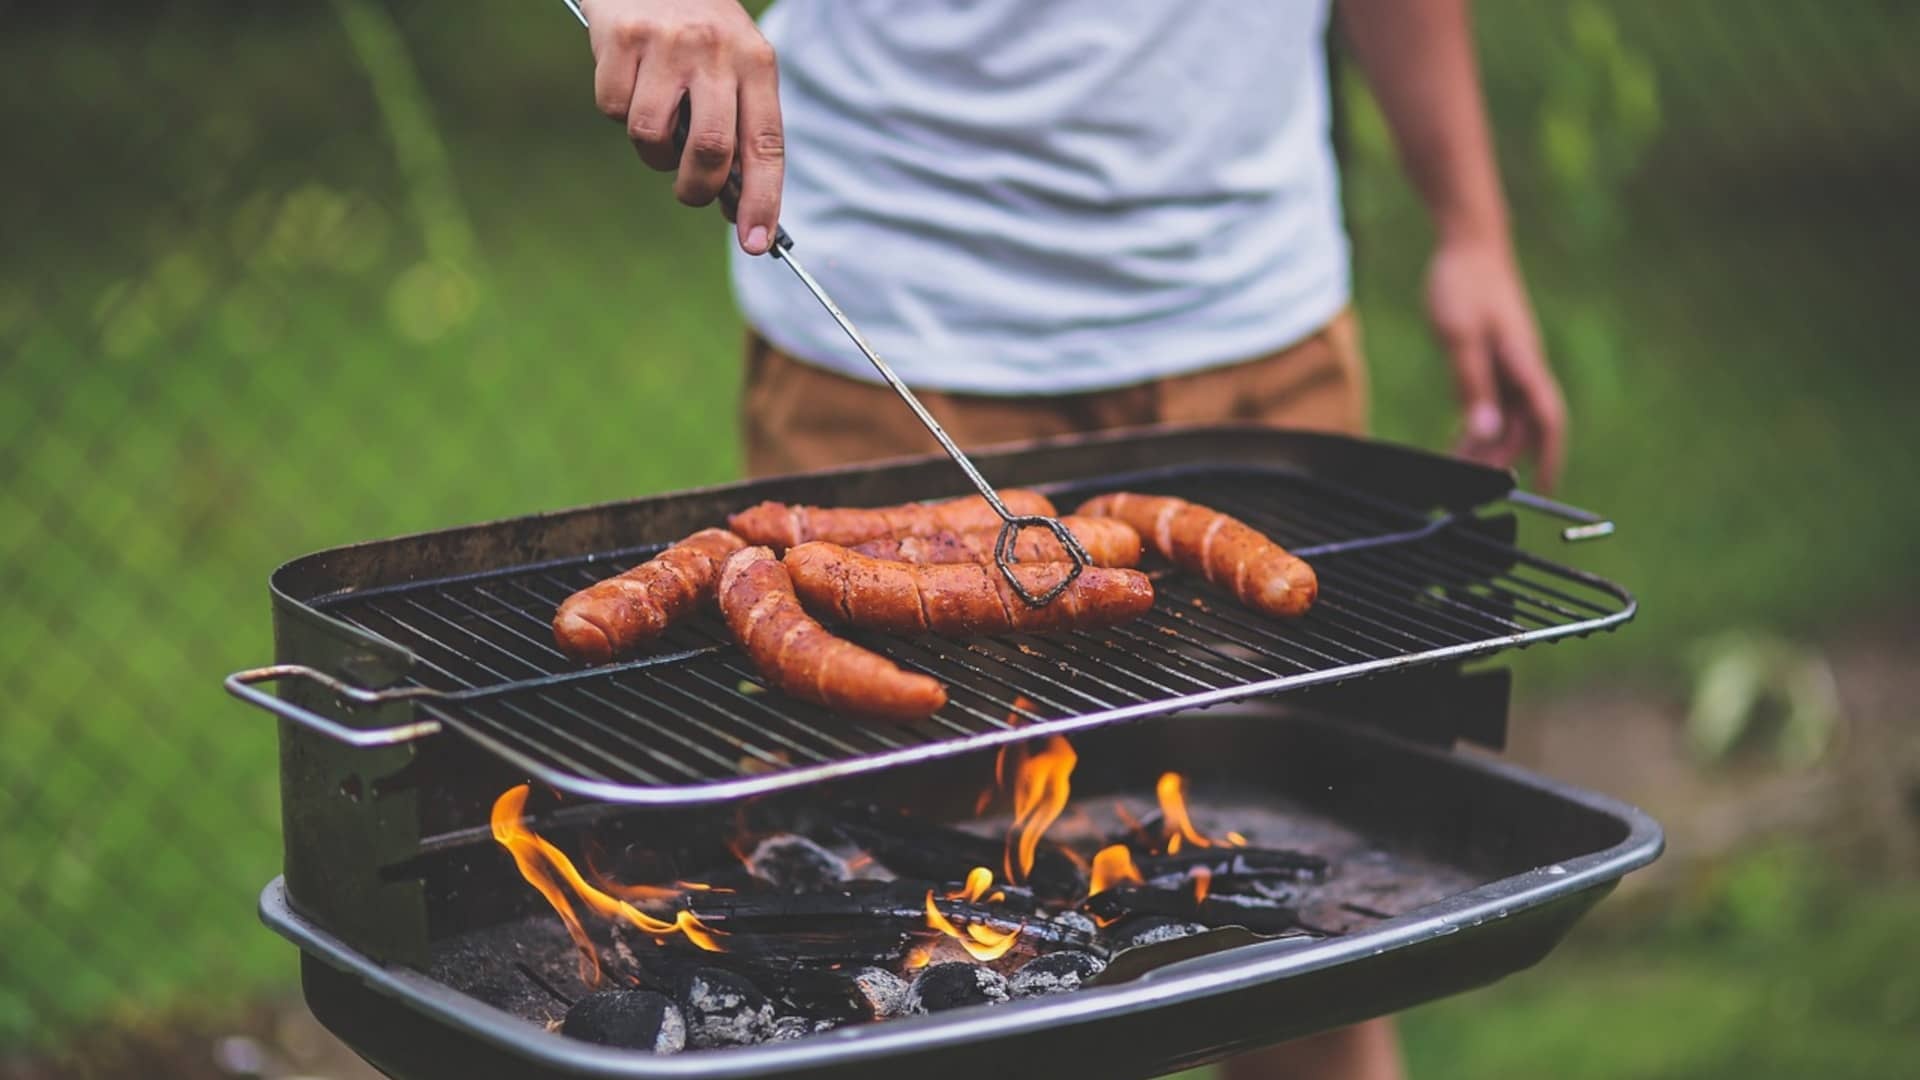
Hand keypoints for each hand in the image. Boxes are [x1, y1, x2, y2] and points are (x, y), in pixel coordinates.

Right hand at [584, 0, 783, 253]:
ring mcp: (668, 43)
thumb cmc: (697, 28)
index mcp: (757, 62)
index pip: (766, 145)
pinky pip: (613, 109)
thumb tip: (733, 205)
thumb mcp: (733, 63)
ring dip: (651, 150)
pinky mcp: (622, 38)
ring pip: (653, 137)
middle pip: (709, 151)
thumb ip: (738, 126)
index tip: (755, 243)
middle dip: (696, 189)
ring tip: (656, 118)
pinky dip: (617, 108)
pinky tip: (629, 79)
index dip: (762, 200)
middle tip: (689, 191)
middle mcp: (717, 51)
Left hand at [1426, 240, 1566, 490]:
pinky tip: (1462, 437)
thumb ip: (1472, 385)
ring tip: (1458, 467)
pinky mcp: (1497, 356)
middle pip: (1523, 427)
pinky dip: (1480, 422)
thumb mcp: (1460, 337)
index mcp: (1524, 364)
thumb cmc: (1464, 284)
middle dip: (1502, 459)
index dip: (1549, 457)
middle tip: (1469, 485)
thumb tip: (1486, 432)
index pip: (1548, 421)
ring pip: (1508, 416)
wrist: (1469, 243)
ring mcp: (1512, 362)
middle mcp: (1524, 367)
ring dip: (1488, 444)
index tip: (1544, 489)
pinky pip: (1495, 400)